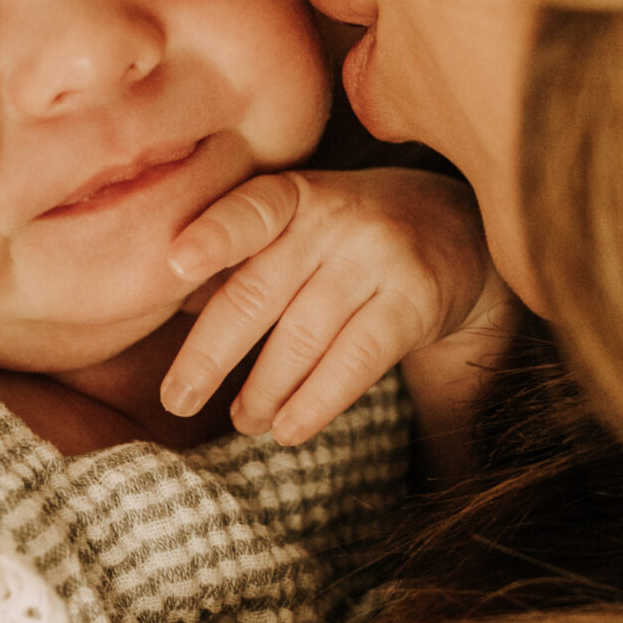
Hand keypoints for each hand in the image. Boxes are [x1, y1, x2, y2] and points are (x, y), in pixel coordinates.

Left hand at [161, 168, 512, 445]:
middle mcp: (335, 218)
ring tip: (242, 420)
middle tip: (177, 399)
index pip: (249, 210)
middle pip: (259, 293)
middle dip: (210, 354)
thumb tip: (166, 305)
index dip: (214, 236)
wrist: (455, 227)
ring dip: (263, 390)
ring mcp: (378, 257)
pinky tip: (288, 428)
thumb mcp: (294, 225)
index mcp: (292, 194)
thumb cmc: (342, 236)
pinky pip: (353, 362)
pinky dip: (314, 403)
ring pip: (303, 338)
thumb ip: (237, 258)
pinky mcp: (414, 300)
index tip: (176, 264)